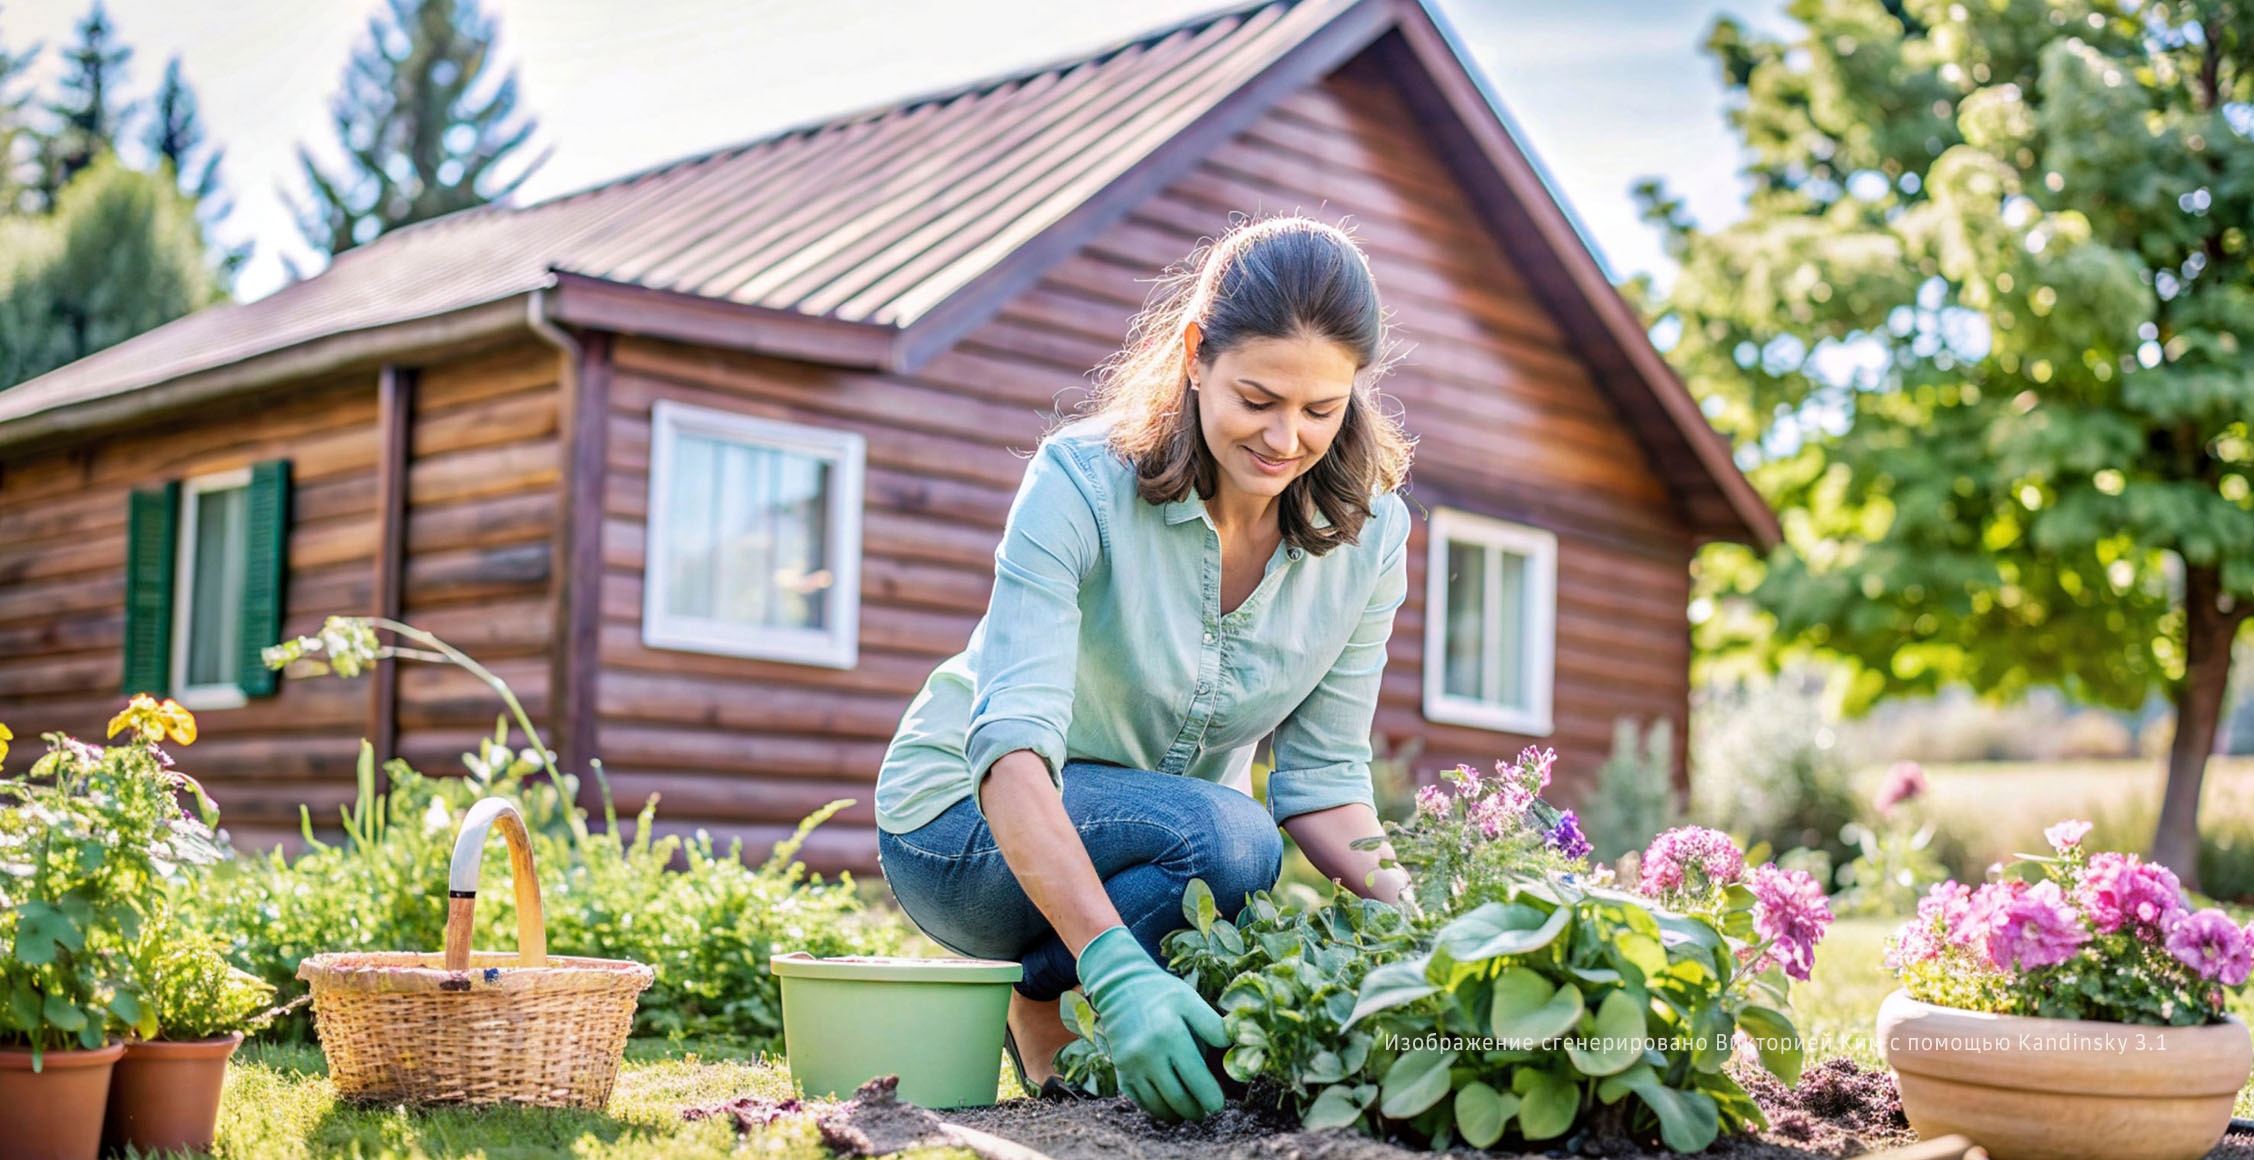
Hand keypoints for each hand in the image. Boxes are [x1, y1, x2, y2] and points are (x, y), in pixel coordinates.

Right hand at [1075, 925, 1226, 1120]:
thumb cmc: (1163, 996)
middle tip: (1207, 1111)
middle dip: (1196, 1110)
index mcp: (1170, 1034)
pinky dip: (1159, 1109)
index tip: (1218, 1105)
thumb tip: (1235, 1050)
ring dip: (1178, 1114)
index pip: (1196, 1078)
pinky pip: (1142, 1103)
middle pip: (1178, 1098)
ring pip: (1159, 1106)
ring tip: (1191, 1111)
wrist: (1121, 989)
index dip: (1210, 1097)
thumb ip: (1214, 1026)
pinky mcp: (1121, 1073)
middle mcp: (1147, 1053)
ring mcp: (1131, 1066)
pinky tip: (1171, 1105)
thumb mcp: (1191, 1001)